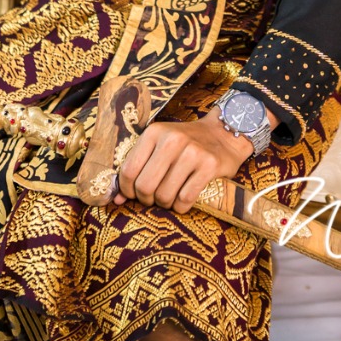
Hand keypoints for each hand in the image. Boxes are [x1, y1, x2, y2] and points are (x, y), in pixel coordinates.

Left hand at [114, 108, 256, 214]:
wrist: (224, 133)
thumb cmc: (186, 144)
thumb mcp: (160, 145)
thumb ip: (138, 167)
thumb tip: (116, 198)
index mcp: (154, 132)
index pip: (129, 170)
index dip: (127, 190)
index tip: (134, 194)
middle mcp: (172, 140)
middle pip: (145, 186)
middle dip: (146, 199)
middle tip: (153, 198)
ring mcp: (192, 152)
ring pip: (165, 195)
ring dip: (165, 204)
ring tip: (170, 197)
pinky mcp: (209, 166)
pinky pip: (185, 199)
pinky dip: (181, 207)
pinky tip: (183, 201)